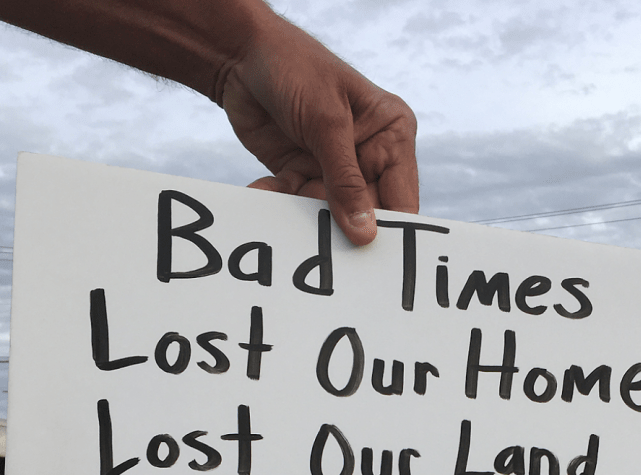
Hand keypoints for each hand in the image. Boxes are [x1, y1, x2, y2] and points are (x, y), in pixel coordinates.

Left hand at [220, 13, 418, 245]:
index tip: (371, 253)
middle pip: (365, 213)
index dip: (390, 228)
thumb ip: (345, 181)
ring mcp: (334, 168)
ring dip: (304, 215)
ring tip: (285, 199)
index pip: (400, 196)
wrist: (240, 54)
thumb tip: (365, 233)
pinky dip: (279, 202)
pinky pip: (296, 204)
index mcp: (391, 135)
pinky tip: (264, 188)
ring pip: (328, 214)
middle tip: (323, 242)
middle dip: (341, 227)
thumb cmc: (295, 67)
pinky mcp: (302, 175)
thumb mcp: (326, 123)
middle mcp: (368, 155)